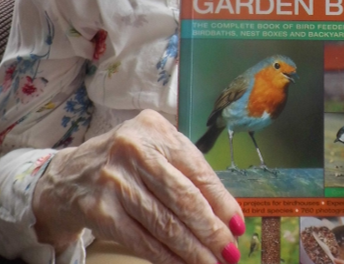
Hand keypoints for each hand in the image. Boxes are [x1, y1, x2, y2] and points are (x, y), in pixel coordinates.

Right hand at [32, 109, 244, 263]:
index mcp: (155, 131)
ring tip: (212, 263)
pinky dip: (165, 257)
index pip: (197, 171)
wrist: (67, 177)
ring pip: (163, 223)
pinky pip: (140, 240)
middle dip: (211, 230)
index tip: (238, 226)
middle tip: (230, 252)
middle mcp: (133, 151)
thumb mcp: (156, 151)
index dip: (222, 202)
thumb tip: (227, 213)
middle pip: (182, 199)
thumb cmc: (126, 164)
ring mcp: (113, 181)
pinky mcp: (99, 210)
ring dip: (192, 250)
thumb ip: (188, 172)